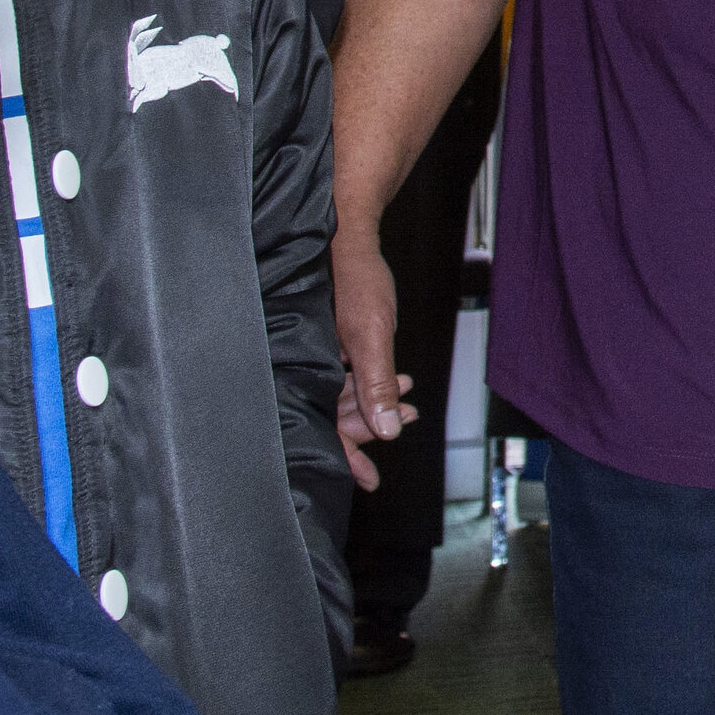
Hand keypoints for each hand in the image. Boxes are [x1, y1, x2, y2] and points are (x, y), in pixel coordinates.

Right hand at [330, 221, 418, 490]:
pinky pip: (348, 376)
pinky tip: (399, 385)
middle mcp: (305, 368)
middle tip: (405, 422)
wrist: (346, 234)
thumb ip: (376, 382)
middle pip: (333, 416)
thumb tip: (389, 429)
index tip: (367, 479)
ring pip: (344, 396)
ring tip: (410, 404)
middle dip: (372, 426)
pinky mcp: (327, 345)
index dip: (345, 455)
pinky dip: (374, 383)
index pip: (322, 428)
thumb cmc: (354, 278)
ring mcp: (315, 357)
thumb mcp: (371, 333)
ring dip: (378, 403)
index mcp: (304, 370)